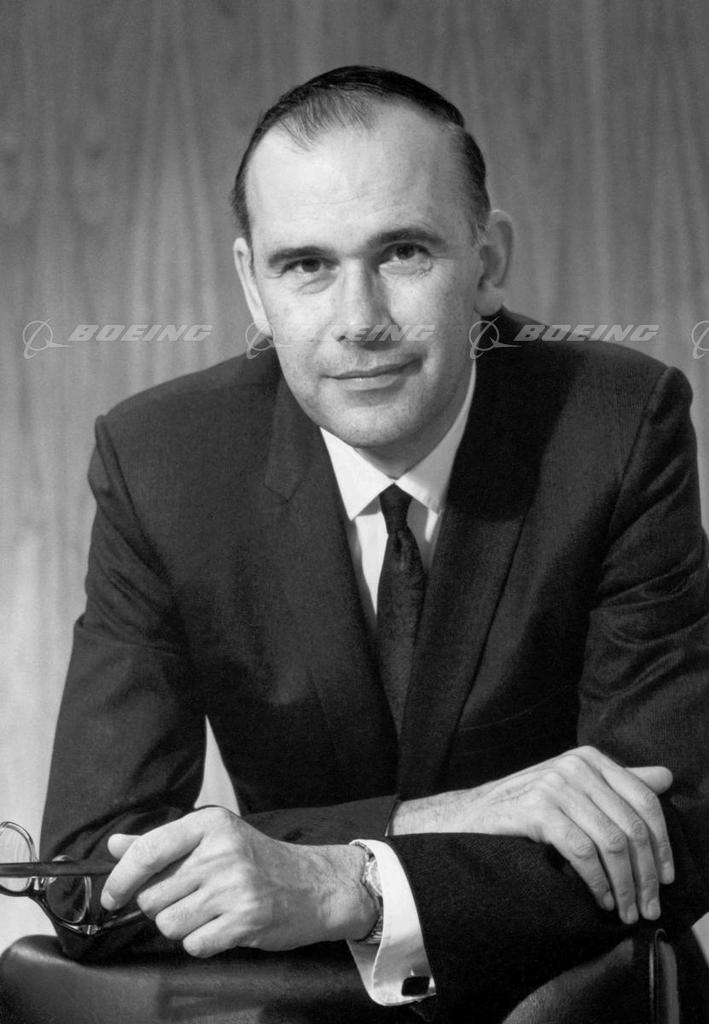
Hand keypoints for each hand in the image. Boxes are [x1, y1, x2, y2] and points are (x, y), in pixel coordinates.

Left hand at [100, 807, 375, 956]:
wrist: (314, 885)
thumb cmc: (257, 862)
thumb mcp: (212, 840)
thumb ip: (161, 843)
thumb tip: (113, 846)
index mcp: (209, 824)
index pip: (148, 850)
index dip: (121, 878)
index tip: (112, 897)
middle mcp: (221, 851)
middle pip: (153, 895)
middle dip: (161, 907)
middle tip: (191, 900)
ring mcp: (235, 885)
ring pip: (168, 924)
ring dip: (182, 927)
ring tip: (209, 913)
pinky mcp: (245, 919)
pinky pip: (194, 945)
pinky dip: (202, 943)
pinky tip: (223, 927)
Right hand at [391, 746, 674, 924]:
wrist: (470, 818)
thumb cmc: (525, 809)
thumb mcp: (575, 791)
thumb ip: (619, 784)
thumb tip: (665, 777)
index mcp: (590, 758)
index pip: (644, 801)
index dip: (662, 844)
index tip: (666, 879)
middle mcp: (575, 765)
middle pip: (630, 825)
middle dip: (645, 874)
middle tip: (648, 907)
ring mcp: (555, 785)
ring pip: (610, 842)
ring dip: (624, 885)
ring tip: (626, 910)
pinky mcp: (537, 808)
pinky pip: (582, 851)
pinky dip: (597, 881)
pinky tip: (599, 899)